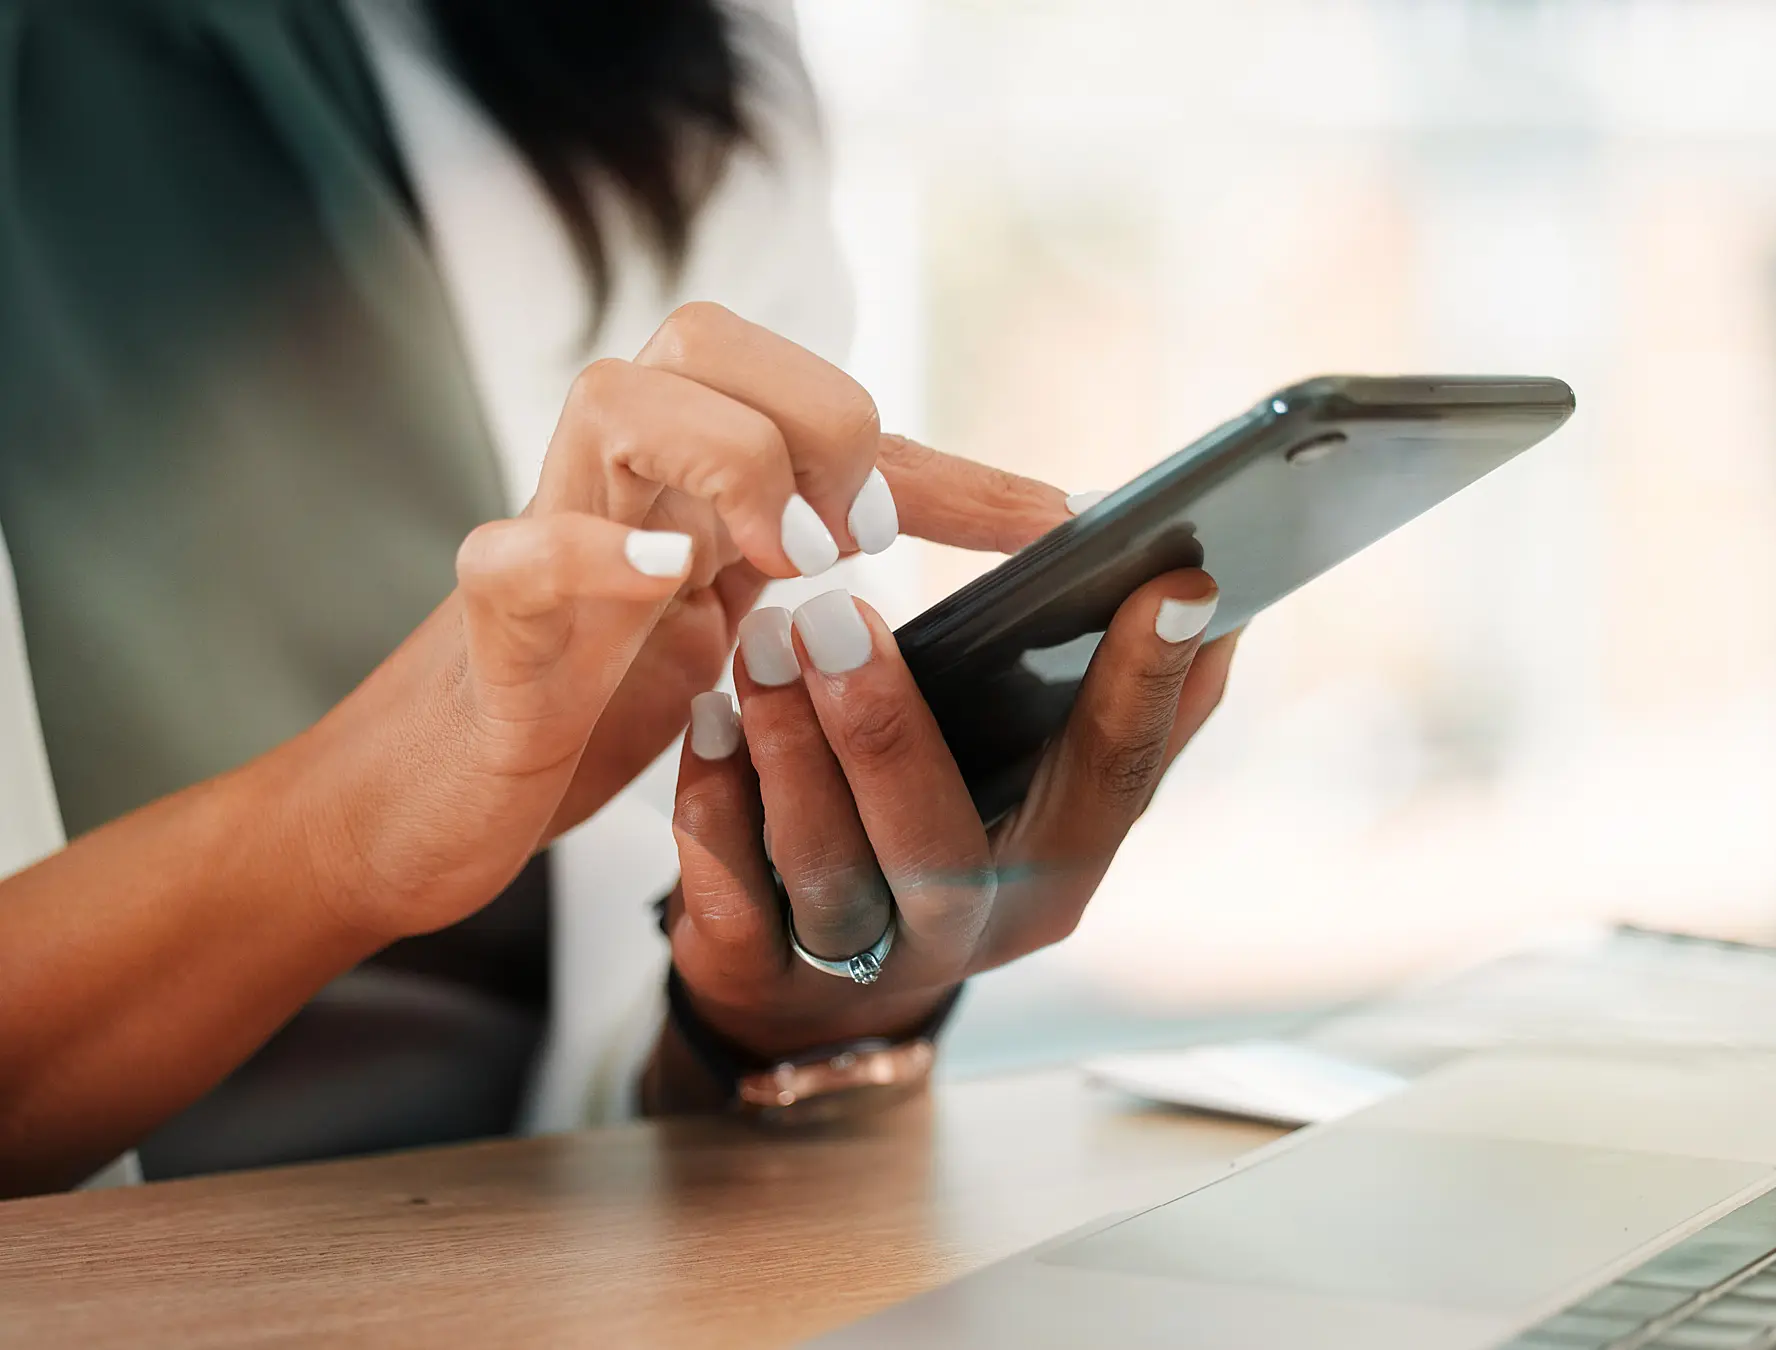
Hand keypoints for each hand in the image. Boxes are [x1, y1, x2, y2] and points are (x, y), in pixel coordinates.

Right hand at [305, 303, 1067, 939]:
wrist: (445, 795)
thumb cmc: (600, 696)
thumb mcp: (745, 633)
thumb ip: (836, 579)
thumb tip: (1004, 554)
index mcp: (693, 476)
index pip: (826, 413)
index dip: (952, 468)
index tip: (1055, 526)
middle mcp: (621, 477)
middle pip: (707, 339)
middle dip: (818, 420)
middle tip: (862, 544)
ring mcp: (547, 533)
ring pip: (616, 399)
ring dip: (731, 461)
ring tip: (791, 561)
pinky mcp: (486, 622)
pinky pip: (518, 551)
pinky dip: (596, 552)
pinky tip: (673, 580)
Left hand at [650, 570, 1236, 1105]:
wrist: (822, 988)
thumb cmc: (950, 839)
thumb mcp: (1048, 788)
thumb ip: (1129, 708)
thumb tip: (1213, 601)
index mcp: (1060, 865)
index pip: (1115, 774)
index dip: (1148, 683)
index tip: (1171, 580)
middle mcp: (974, 927)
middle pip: (935, 841)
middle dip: (885, 728)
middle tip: (838, 612)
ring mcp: (865, 963)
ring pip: (826, 866)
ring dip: (787, 748)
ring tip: (761, 641)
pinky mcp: (761, 973)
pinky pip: (731, 891)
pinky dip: (713, 801)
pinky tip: (707, 721)